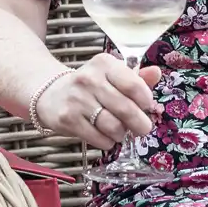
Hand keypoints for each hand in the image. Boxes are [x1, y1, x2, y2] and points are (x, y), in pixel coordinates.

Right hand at [39, 54, 162, 149]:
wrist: (50, 94)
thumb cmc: (89, 86)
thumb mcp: (111, 76)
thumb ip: (136, 77)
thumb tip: (156, 73)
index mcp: (103, 64)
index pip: (134, 85)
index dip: (145, 101)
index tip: (147, 107)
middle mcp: (89, 79)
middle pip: (126, 109)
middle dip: (140, 124)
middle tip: (143, 128)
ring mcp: (77, 100)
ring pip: (114, 127)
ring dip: (122, 134)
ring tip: (119, 131)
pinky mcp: (68, 119)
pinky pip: (100, 139)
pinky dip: (108, 142)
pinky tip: (105, 136)